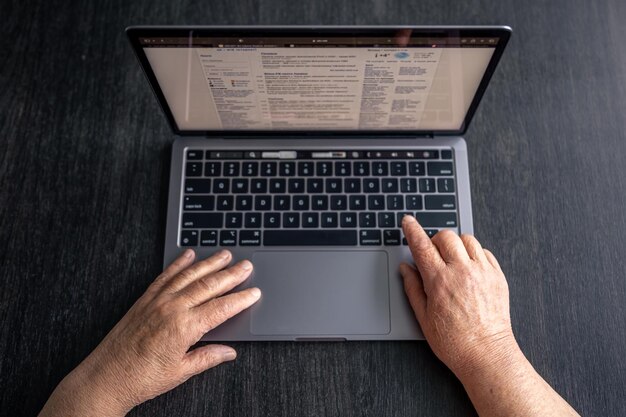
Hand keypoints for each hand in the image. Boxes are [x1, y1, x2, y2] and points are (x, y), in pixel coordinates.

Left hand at [39, 249, 259, 415]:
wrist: (106, 378)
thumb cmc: (140, 378)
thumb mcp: (181, 372)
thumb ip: (208, 358)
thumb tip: (229, 352)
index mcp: (184, 328)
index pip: (221, 308)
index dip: (241, 299)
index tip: (254, 293)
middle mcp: (172, 309)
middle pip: (209, 285)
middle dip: (231, 274)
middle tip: (246, 266)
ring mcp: (157, 301)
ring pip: (189, 275)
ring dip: (209, 263)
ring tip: (225, 254)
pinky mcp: (144, 299)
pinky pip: (166, 275)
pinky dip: (179, 264)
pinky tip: (188, 256)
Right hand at [400, 216, 516, 378]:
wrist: (486, 355)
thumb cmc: (454, 342)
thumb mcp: (423, 317)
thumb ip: (412, 288)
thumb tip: (405, 269)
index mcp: (440, 281)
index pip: (422, 245)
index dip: (412, 230)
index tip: (408, 222)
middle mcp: (462, 272)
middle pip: (446, 236)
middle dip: (435, 240)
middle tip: (432, 253)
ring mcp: (482, 273)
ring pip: (468, 239)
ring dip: (456, 244)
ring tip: (452, 260)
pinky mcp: (498, 277)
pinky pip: (485, 252)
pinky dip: (475, 254)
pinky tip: (469, 268)